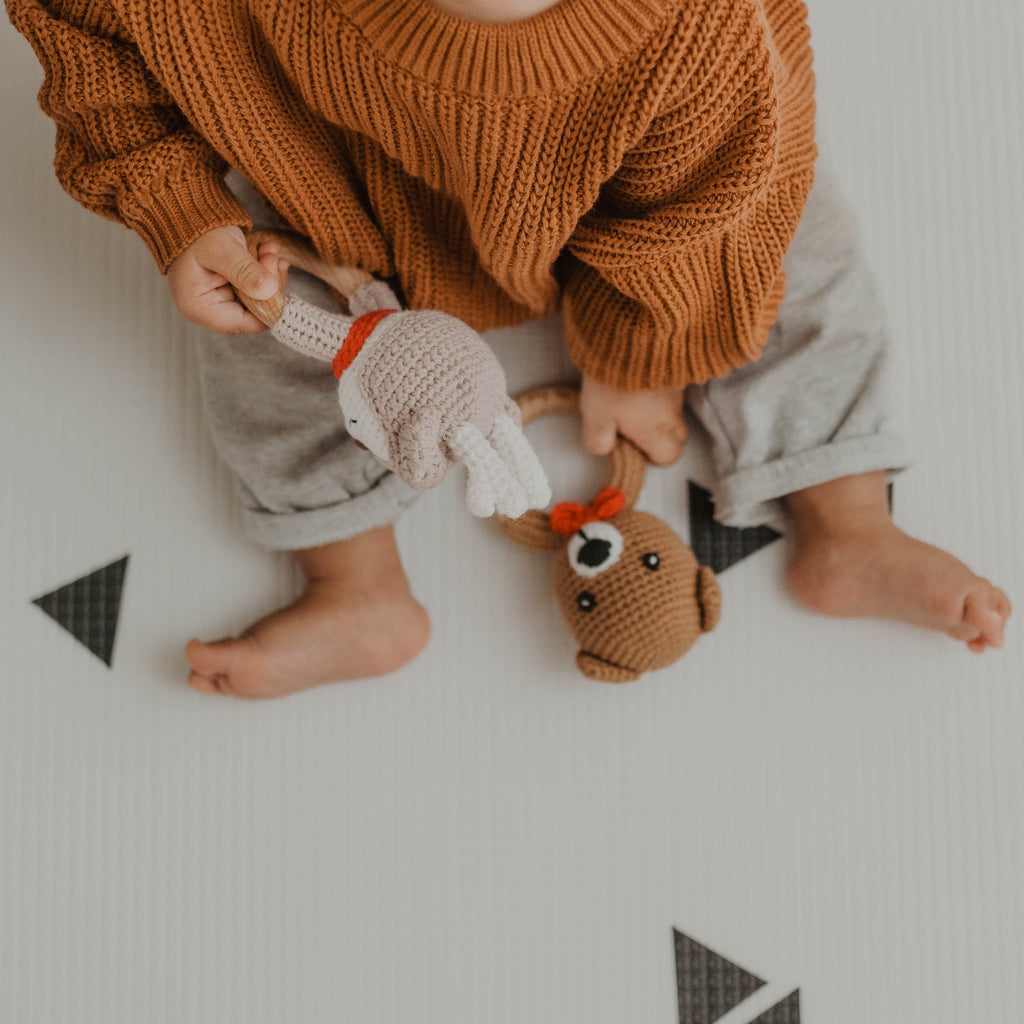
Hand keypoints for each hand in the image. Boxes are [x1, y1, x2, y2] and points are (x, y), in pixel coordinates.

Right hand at [166, 225, 288, 333]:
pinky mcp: (231, 293)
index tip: (273, 274)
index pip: (247, 323)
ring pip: (260, 301)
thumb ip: (243, 270)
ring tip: (269, 251)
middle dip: (270, 285)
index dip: (268, 304)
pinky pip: (257, 290)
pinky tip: (267, 253)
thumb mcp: (221, 249)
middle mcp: (210, 312)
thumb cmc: (197, 233)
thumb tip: (269, 291)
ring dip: (270, 275)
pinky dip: (266, 272)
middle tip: (272, 257)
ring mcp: (221, 303)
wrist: (189, 216)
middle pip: (256, 313)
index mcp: (200, 308)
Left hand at [579, 374, 686, 465]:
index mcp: (655, 431)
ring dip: (658, 412)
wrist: (632, 337)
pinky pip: (672, 390)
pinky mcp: (675, 371)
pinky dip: (659, 392)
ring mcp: (677, 391)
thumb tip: (605, 449)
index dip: (654, 457)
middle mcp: (672, 414)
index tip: (634, 447)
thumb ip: (599, 442)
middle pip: (677, 435)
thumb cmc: (612, 384)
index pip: (669, 456)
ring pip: (674, 412)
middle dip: (659, 437)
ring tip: (631, 401)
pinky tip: (638, 383)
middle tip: (633, 426)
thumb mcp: (596, 419)